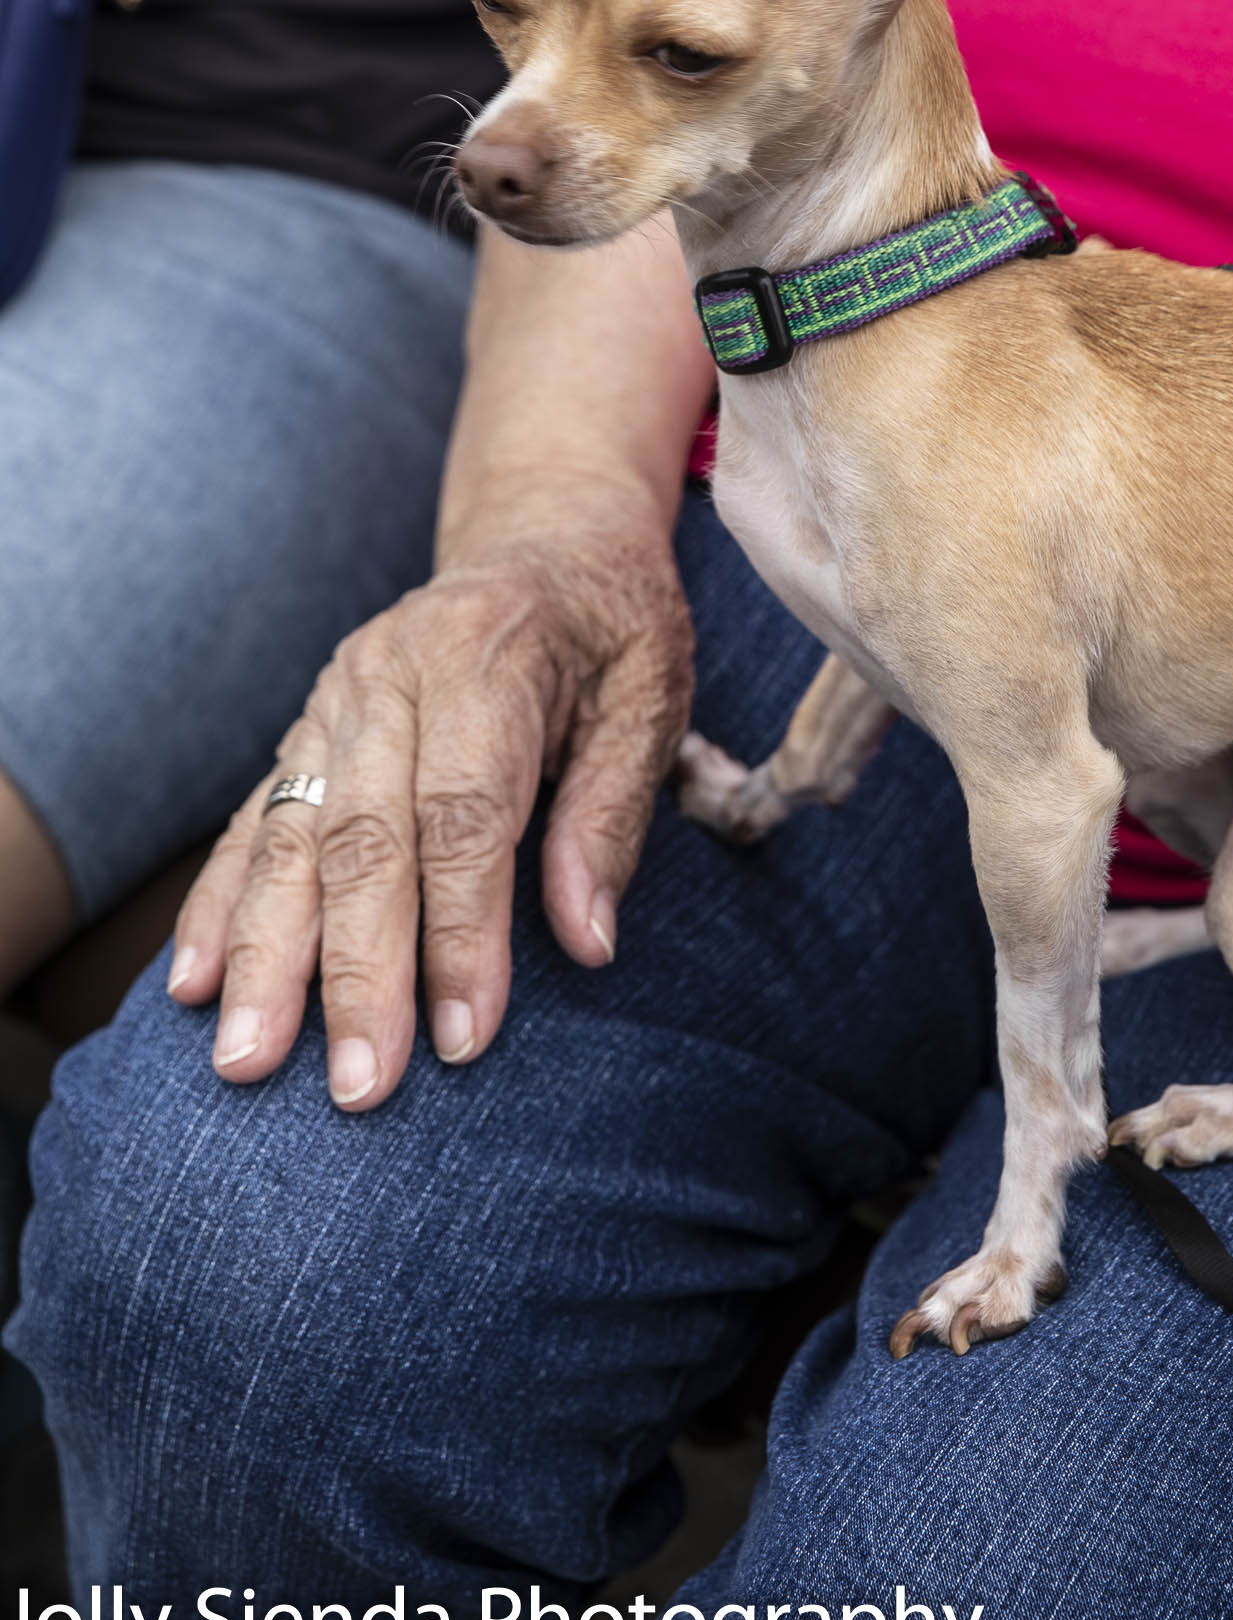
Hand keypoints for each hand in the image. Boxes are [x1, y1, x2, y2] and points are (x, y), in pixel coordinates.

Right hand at [168, 479, 693, 1108]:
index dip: (461, 930)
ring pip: (291, 837)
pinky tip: (193, 986)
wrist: (546, 533)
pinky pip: (255, 820)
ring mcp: (336, 700)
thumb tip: (587, 943)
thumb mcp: (652, 692)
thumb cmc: (614, 624)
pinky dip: (219, 905)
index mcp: (487, 657)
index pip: (465, 813)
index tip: (462, 1037)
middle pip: (364, 838)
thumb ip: (613, 812)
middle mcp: (391, 675)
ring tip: (246, 1062)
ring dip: (265, 956)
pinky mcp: (308, 727)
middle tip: (355, 1087)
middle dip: (354, 971)